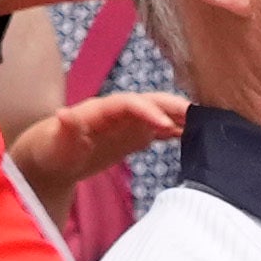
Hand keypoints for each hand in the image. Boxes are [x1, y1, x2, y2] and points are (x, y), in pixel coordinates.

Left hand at [3, 85, 186, 189]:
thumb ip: (64, 129)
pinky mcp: (135, 135)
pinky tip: (197, 135)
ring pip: (160, 113)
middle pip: (151, 102)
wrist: (52, 158)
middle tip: (200, 116)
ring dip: (181, 117)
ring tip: (208, 123)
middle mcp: (119, 111)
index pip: (129, 103)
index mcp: (101, 108)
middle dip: (174, 107)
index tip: (166, 122)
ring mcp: (130, 122)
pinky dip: (178, 131)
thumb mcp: (55, 142)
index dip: (148, 110)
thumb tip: (63, 115)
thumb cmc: (52, 149)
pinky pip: (161, 130)